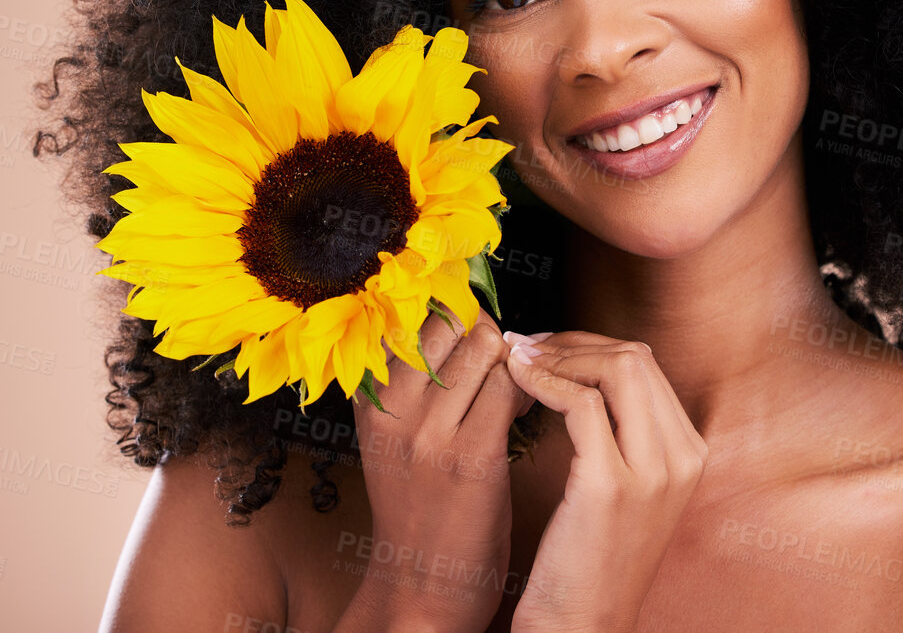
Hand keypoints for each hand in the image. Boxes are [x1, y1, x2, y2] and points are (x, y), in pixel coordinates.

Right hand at [347, 308, 536, 632]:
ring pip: (484, 349)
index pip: (411, 315)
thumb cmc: (417, 509)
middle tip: (506, 356)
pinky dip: (531, 386)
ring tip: (523, 380)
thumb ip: (413, 383)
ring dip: (515, 357)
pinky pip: (511, 388)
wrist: (418, 588)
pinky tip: (533, 404)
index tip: (475, 332)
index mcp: (369, 397)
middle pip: (450, 322)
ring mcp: (428, 433)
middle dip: (487, 330)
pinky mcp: (470, 459)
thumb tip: (464, 319)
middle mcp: (392, 407)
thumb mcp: (393, 437)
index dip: (454, 313)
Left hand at [502, 331, 708, 632]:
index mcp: (690, 454)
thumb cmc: (587, 557)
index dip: (590, 345)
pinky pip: (581, 404)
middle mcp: (684, 459)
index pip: (646, 363)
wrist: (581, 626)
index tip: (545, 347)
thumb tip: (580, 363)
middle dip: (573, 341)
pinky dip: (545, 381)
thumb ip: (619, 430)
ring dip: (558, 354)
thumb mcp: (623, 488)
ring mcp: (653, 473)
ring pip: (617, 369)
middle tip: (526, 345)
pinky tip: (517, 382)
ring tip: (517, 359)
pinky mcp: (610, 487)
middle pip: (635, 357)